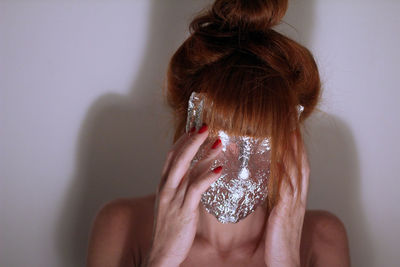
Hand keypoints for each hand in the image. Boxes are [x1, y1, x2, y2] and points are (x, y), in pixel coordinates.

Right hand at [145, 125, 222, 266]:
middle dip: (192, 140)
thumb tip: (196, 173)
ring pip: (188, 169)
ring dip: (204, 153)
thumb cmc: (170, 228)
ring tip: (218, 141)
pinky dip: (208, 177)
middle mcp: (167, 188)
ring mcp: (174, 199)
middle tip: (205, 125)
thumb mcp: (172, 203)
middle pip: (178, 157)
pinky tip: (220, 169)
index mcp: (164, 185)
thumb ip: (182, 187)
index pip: (171, 156)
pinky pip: (196, 189)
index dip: (182, 140)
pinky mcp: (184, 211)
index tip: (194, 128)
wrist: (161, 253)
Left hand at [264, 131, 309, 266]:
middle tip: (292, 122)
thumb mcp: (279, 213)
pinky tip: (278, 159)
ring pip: (296, 171)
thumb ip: (276, 196)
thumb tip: (267, 179)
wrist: (284, 262)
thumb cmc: (279, 239)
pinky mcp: (286, 211)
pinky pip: (286, 188)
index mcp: (296, 197)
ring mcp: (294, 203)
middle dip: (297, 141)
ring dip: (292, 150)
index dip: (296, 146)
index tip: (291, 128)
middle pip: (300, 163)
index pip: (298, 165)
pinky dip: (284, 172)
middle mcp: (298, 197)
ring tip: (287, 131)